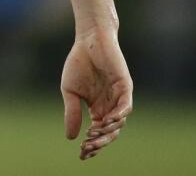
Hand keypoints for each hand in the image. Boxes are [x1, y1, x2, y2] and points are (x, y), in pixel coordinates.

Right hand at [61, 26, 132, 159]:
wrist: (88, 41)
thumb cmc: (79, 64)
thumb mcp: (70, 91)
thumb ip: (72, 112)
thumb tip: (70, 137)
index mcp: (97, 108)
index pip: (97, 132)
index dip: (91, 144)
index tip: (81, 154)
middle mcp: (110, 106)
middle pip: (109, 131)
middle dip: (99, 142)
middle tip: (88, 147)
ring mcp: (119, 97)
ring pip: (118, 122)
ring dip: (107, 130)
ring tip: (93, 133)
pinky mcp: (125, 87)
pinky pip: (126, 106)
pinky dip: (119, 115)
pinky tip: (107, 120)